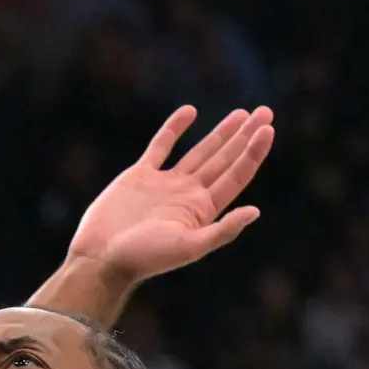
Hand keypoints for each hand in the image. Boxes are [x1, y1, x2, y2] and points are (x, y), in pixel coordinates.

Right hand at [65, 105, 274, 287]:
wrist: (101, 257)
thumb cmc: (144, 257)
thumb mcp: (188, 247)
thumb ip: (222, 230)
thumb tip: (255, 211)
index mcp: (203, 210)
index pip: (236, 175)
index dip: (253, 152)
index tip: (268, 129)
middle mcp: (188, 195)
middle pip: (224, 159)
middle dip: (244, 136)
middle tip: (266, 112)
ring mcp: (165, 184)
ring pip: (200, 151)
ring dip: (221, 133)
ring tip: (242, 113)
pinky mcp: (140, 176)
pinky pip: (161, 145)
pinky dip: (175, 128)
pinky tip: (190, 111)